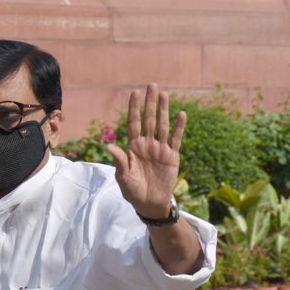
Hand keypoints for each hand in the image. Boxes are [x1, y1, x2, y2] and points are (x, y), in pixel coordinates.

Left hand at [106, 83, 185, 219]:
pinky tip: (181, 114)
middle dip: (150, 103)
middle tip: (151, 85)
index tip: (134, 93)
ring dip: (164, 110)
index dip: (134, 108)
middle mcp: (147, 144)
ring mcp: (160, 149)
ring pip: (162, 125)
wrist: (149, 203)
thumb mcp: (123, 176)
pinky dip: (178, 127)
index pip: (134, 123)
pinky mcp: (172, 156)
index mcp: (133, 147)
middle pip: (149, 119)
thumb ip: (119, 160)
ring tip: (164, 94)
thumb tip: (109, 146)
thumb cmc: (133, 190)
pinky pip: (175, 139)